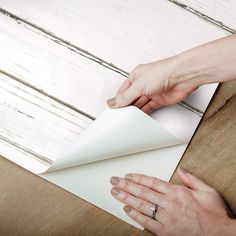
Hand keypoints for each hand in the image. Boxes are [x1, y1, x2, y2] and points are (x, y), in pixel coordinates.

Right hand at [107, 59, 198, 113]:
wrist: (183, 76)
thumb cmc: (163, 72)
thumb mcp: (138, 85)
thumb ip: (125, 96)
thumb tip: (112, 102)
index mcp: (136, 76)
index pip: (123, 90)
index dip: (118, 100)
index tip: (113, 110)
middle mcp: (143, 84)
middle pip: (131, 98)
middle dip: (126, 106)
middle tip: (119, 116)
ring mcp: (152, 92)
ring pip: (140, 104)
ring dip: (135, 111)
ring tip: (127, 119)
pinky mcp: (160, 100)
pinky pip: (149, 108)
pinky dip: (144, 113)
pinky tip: (139, 118)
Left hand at [110, 167, 234, 235]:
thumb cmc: (214, 215)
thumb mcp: (208, 191)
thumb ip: (192, 179)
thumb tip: (181, 169)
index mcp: (178, 192)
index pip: (152, 182)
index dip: (138, 178)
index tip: (128, 175)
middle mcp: (170, 204)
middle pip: (143, 192)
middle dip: (126, 186)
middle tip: (114, 181)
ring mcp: (166, 218)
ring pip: (141, 205)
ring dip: (126, 198)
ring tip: (115, 193)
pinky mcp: (165, 232)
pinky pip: (146, 222)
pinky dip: (135, 216)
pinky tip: (126, 210)